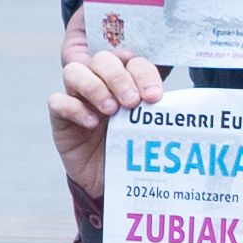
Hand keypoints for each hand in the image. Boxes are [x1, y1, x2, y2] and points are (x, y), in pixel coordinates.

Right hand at [53, 25, 165, 204]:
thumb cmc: (135, 151)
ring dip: (94, 86)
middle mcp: (101, 83)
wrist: (112, 183)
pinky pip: (57, 101)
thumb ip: (160, 114)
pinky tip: (91, 123)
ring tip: (111, 110)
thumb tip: (185, 107)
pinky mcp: (60, 117)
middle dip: (119, 77)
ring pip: (74, 71)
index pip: (132, 62)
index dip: (143, 73)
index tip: (155, 97)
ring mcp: (78, 98)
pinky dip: (73, 108)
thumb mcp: (151, 131)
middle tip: (132, 102)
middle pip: (102, 60)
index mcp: (127, 81)